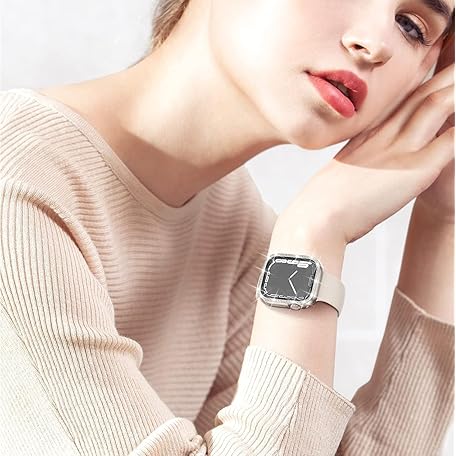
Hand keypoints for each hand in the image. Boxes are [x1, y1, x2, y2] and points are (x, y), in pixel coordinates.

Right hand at [273, 61, 453, 249]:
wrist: (319, 215)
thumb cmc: (325, 200)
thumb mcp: (343, 170)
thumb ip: (359, 159)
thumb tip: (363, 161)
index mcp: (367, 134)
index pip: (398, 97)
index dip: (418, 73)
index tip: (432, 52)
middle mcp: (384, 133)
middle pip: (419, 93)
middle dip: (443, 71)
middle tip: (454, 47)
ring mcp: (399, 148)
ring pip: (435, 105)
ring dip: (454, 87)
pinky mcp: (415, 168)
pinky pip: (449, 141)